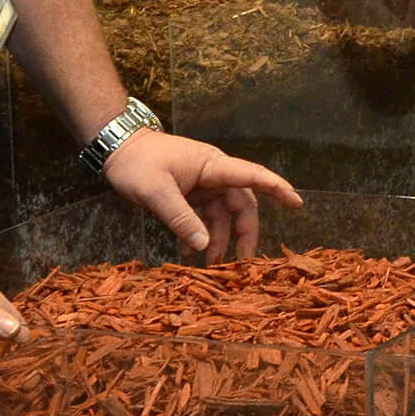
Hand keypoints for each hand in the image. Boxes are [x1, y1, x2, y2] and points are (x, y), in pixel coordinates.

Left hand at [102, 129, 302, 261]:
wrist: (118, 150)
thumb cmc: (138, 164)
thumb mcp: (156, 192)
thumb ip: (181, 219)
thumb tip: (205, 248)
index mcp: (212, 166)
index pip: (251, 175)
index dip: (276, 188)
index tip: (296, 202)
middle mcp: (213, 174)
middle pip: (241, 203)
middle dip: (245, 232)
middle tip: (243, 261)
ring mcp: (202, 185)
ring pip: (224, 215)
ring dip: (221, 239)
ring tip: (212, 265)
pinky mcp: (191, 194)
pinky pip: (205, 217)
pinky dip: (202, 235)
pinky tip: (191, 253)